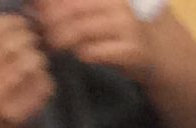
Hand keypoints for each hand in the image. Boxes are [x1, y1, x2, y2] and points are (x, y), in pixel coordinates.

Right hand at [0, 14, 51, 127]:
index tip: (21, 22)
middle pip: (8, 47)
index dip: (8, 23)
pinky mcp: (13, 116)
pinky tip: (41, 77)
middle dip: (26, 39)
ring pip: (26, 67)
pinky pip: (39, 88)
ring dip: (37, 58)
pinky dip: (45, 79)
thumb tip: (16, 21)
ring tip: (38, 57)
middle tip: (34, 39)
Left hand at [31, 0, 152, 79]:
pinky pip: (94, 52)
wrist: (161, 53)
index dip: (48, 3)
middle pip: (72, 9)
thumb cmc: (121, 28)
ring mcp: (128, 27)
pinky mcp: (132, 52)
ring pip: (80, 30)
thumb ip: (75, 5)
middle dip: (51, 21)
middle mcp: (120, 4)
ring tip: (55, 45)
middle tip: (42, 31)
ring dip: (62, 39)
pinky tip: (80, 55)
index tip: (35, 9)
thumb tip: (37, 4)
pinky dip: (82, 54)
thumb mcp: (100, 8)